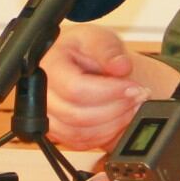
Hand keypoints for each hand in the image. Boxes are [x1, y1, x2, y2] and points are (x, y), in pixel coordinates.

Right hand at [38, 24, 149, 150]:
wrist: (84, 63)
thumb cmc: (85, 50)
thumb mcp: (99, 38)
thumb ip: (109, 50)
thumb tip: (120, 66)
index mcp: (49, 64)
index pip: (75, 88)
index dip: (108, 92)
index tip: (132, 88)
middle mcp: (42, 92)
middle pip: (77, 115)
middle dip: (114, 110)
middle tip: (137, 97)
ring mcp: (46, 114)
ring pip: (79, 133)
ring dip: (111, 124)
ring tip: (130, 108)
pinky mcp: (56, 131)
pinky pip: (80, 143)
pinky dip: (102, 135)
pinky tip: (117, 119)